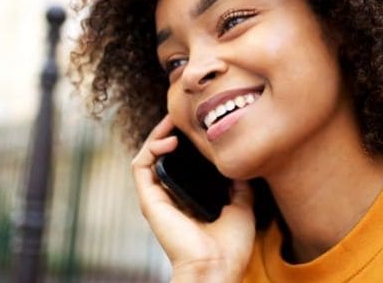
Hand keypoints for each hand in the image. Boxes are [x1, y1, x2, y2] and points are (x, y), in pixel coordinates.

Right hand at [131, 115, 255, 281]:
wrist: (217, 267)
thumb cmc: (230, 246)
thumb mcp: (242, 206)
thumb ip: (239, 184)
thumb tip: (242, 163)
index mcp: (188, 199)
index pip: (181, 163)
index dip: (187, 142)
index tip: (200, 125)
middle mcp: (170, 197)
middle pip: (163, 156)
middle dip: (170, 132)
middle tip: (186, 115)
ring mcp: (157, 198)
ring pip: (148, 156)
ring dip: (158, 134)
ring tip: (174, 122)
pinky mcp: (148, 200)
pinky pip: (140, 167)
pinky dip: (151, 147)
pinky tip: (170, 139)